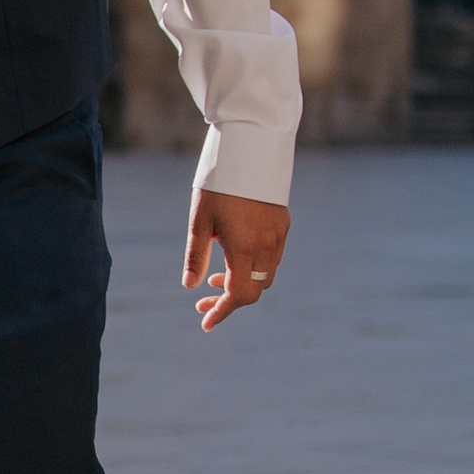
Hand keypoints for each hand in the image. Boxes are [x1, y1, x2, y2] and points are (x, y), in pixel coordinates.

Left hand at [184, 193, 289, 333]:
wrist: (250, 151)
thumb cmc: (218, 185)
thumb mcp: (200, 220)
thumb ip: (196, 255)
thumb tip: (189, 287)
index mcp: (244, 248)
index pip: (237, 295)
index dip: (221, 311)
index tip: (205, 322)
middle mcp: (267, 246)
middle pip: (253, 291)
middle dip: (228, 301)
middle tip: (203, 302)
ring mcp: (279, 236)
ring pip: (266, 276)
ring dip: (243, 284)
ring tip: (215, 278)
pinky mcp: (284, 225)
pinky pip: (273, 259)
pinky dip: (255, 269)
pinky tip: (236, 259)